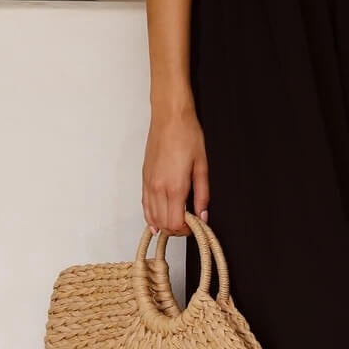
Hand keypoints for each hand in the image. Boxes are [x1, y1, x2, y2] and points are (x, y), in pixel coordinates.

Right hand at [142, 107, 209, 233]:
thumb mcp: (202, 166)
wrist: (170, 118)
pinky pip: (144, 205)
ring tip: (178, 220)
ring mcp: (149, 184)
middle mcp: (158, 188)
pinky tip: (158, 218)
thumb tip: (203, 214)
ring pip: (151, 217)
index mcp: (175, 187)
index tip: (195, 225)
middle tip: (189, 224)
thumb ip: (203, 194)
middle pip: (163, 224)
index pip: (175, 223)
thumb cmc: (187, 136)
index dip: (186, 230)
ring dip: (164, 224)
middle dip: (176, 230)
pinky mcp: (144, 178)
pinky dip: (151, 216)